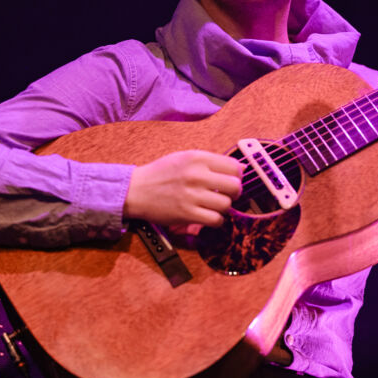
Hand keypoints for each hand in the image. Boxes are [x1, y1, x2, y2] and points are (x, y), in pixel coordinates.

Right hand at [124, 150, 241, 228]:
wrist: (136, 190)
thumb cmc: (162, 174)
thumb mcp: (185, 157)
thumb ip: (212, 161)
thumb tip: (242, 169)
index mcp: (197, 158)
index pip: (235, 167)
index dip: (237, 176)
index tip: (231, 180)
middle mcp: (196, 175)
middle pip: (235, 186)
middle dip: (234, 193)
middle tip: (226, 195)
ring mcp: (192, 195)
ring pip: (226, 205)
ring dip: (224, 207)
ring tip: (213, 205)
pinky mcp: (187, 213)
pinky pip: (215, 220)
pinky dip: (216, 220)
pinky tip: (208, 215)